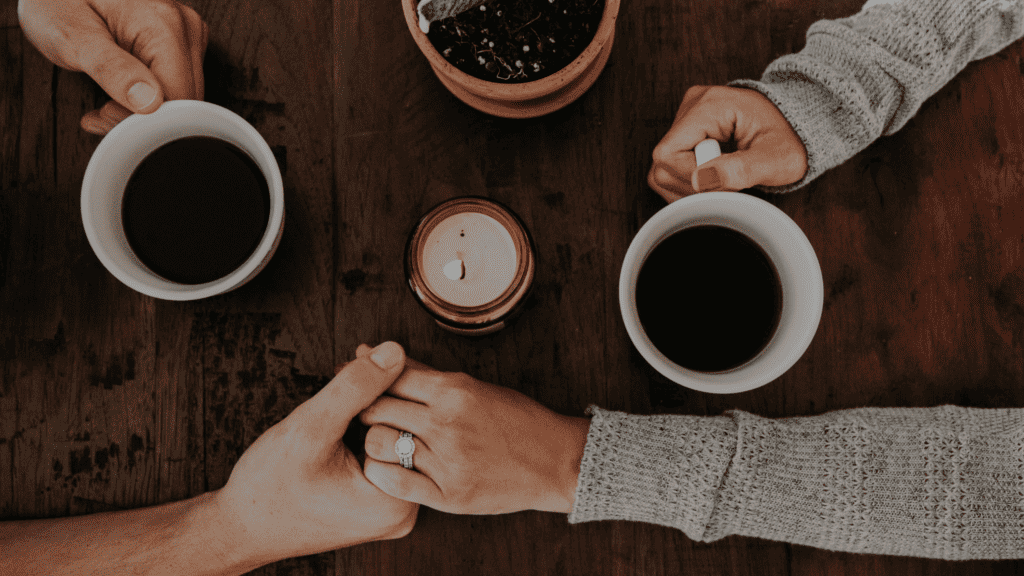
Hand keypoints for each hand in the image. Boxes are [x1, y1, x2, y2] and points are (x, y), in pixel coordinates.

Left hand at [17, 0, 207, 134]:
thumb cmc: (57, 1)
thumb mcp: (72, 36)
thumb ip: (111, 68)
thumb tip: (150, 102)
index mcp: (164, 23)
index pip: (176, 96)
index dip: (145, 118)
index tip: (107, 115)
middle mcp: (184, 27)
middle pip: (183, 98)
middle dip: (142, 116)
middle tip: (101, 112)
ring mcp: (185, 35)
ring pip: (180, 97)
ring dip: (144, 112)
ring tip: (106, 101)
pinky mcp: (181, 44)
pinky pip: (175, 85)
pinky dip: (149, 100)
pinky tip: (120, 93)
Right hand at [213, 342, 418, 567]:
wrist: (241, 529)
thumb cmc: (268, 487)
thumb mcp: (310, 428)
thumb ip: (355, 388)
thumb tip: (395, 352)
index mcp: (396, 501)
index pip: (413, 421)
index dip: (389, 379)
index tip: (363, 354)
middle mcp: (403, 511)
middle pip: (408, 429)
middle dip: (383, 390)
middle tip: (355, 360)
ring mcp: (391, 510)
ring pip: (395, 438)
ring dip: (374, 406)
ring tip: (345, 384)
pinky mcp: (377, 505)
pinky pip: (384, 454)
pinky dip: (367, 427)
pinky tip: (346, 411)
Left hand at [357, 346, 590, 514]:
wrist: (553, 460)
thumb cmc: (516, 420)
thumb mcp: (472, 386)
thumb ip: (424, 374)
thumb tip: (378, 353)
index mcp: (454, 390)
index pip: (389, 376)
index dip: (364, 376)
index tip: (355, 379)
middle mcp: (447, 423)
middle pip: (377, 408)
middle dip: (363, 409)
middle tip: (364, 413)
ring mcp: (447, 460)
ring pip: (379, 444)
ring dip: (373, 441)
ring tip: (382, 441)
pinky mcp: (449, 494)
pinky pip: (394, 483)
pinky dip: (381, 473)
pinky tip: (388, 467)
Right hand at [647, 85, 808, 201]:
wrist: (799, 126)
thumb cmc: (791, 140)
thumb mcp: (777, 159)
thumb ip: (741, 170)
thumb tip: (701, 180)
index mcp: (710, 105)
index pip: (669, 154)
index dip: (692, 179)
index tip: (726, 182)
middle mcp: (692, 104)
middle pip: (662, 163)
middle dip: (693, 185)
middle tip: (728, 183)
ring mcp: (687, 115)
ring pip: (662, 168)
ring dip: (691, 186)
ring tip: (723, 178)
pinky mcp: (687, 129)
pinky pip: (670, 166)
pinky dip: (690, 181)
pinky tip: (714, 176)